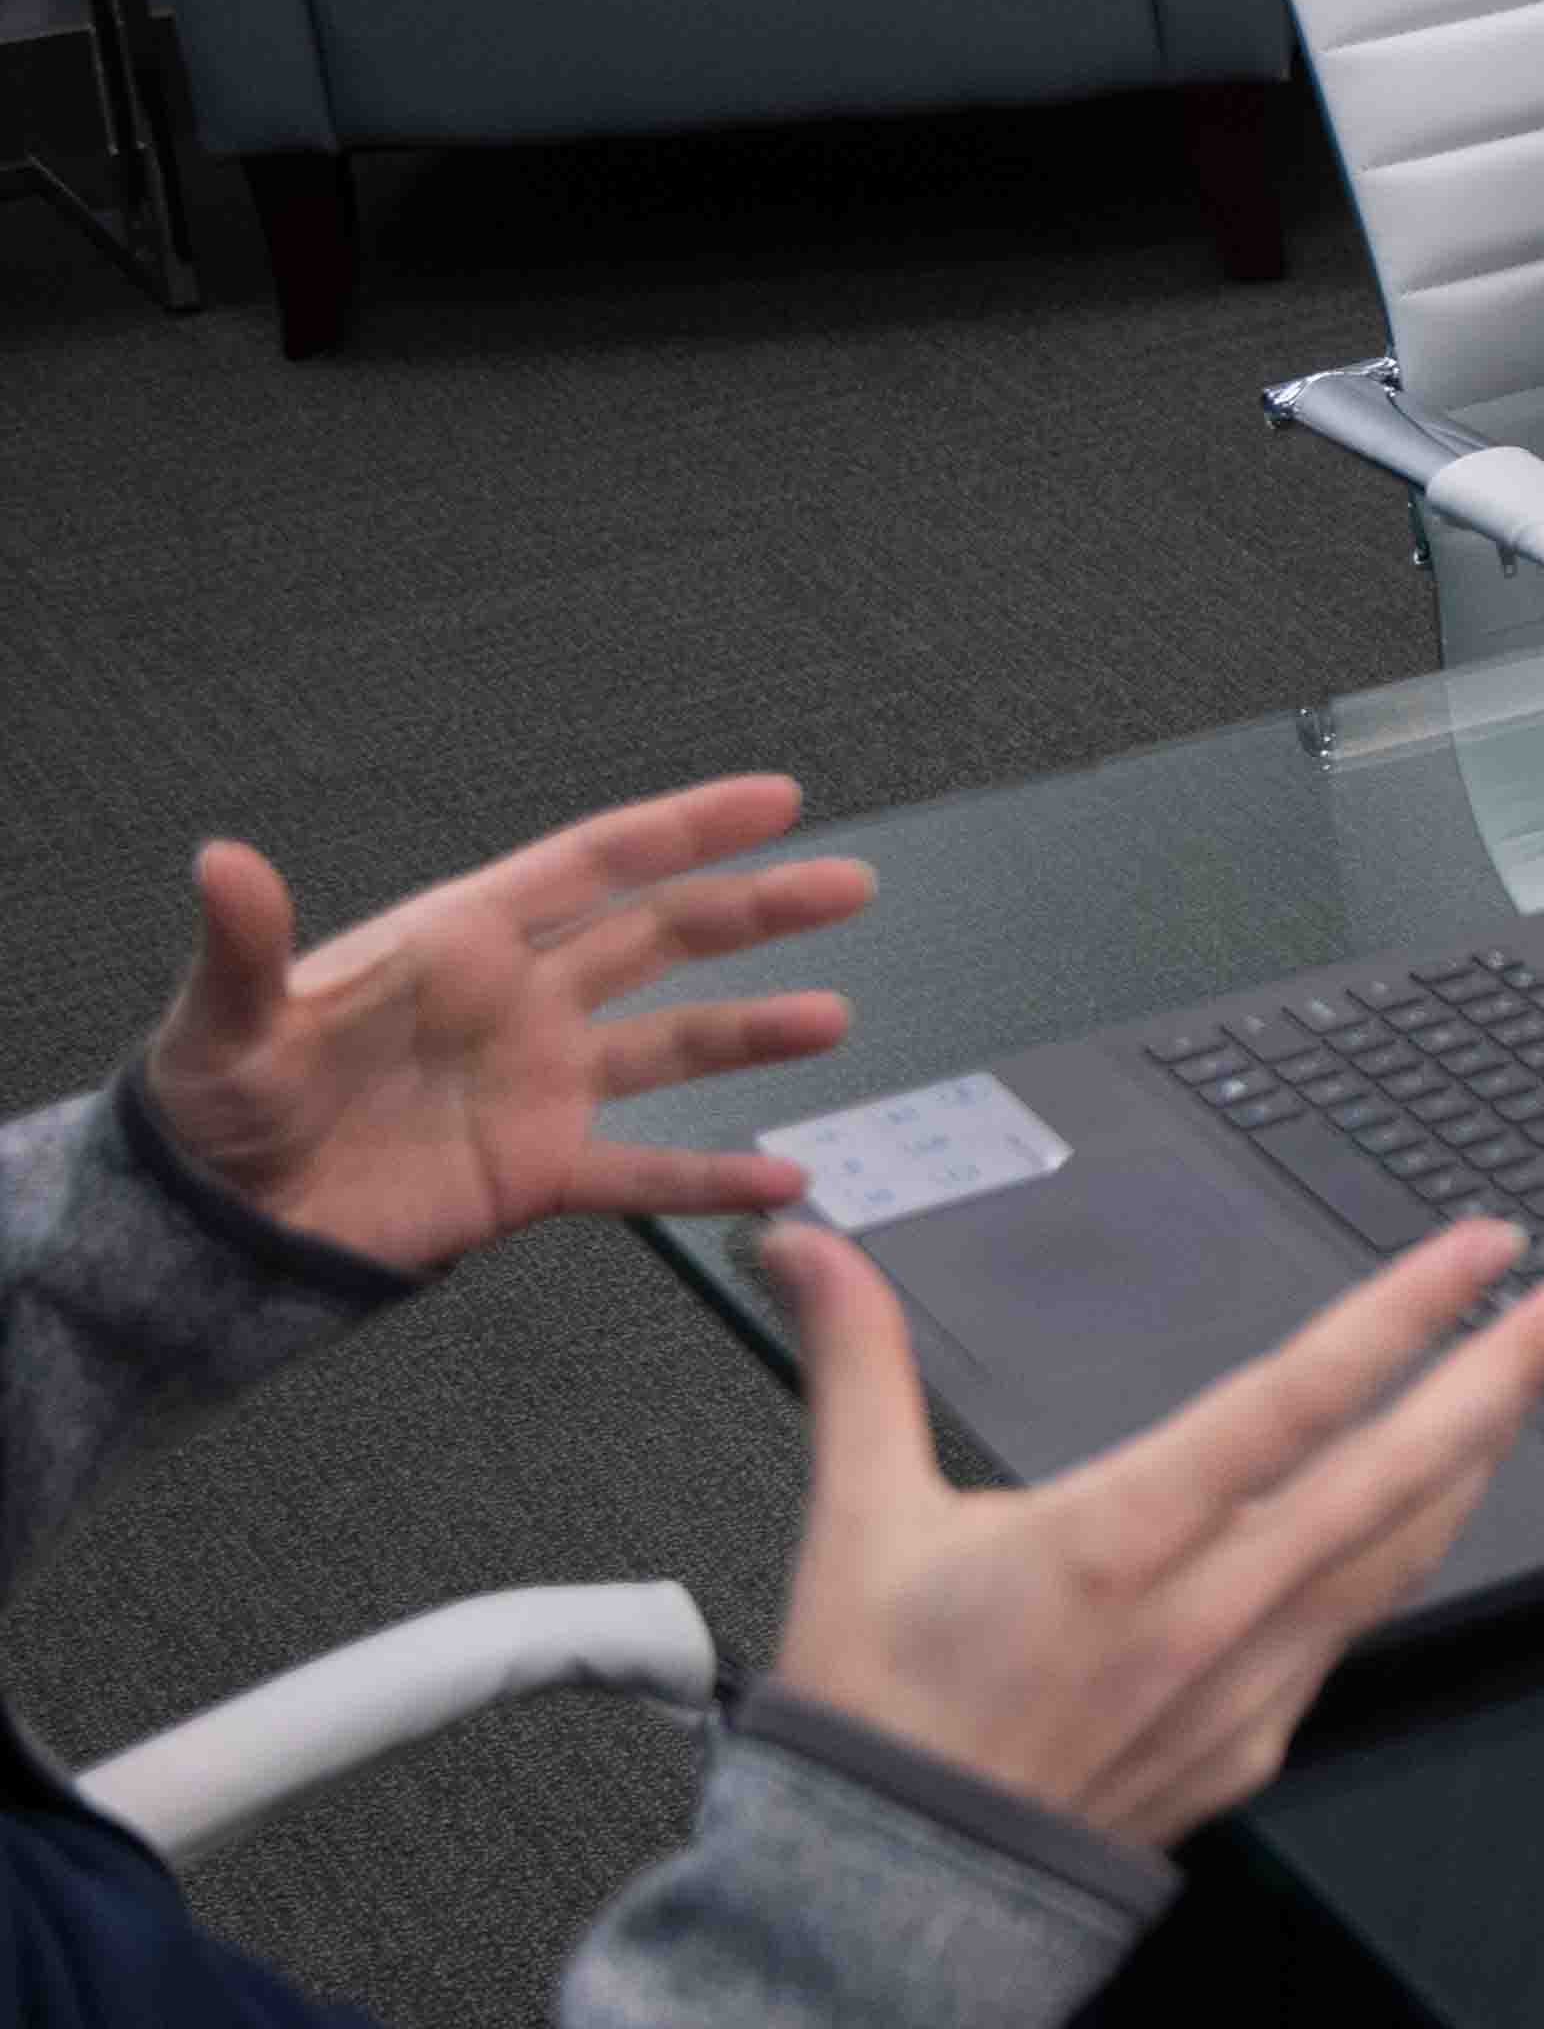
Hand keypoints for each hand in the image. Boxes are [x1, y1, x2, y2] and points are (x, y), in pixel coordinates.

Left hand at [138, 779, 878, 1278]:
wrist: (212, 1227)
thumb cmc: (209, 1109)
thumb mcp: (227, 1023)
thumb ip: (247, 944)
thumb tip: (220, 860)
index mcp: (460, 943)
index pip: (594, 866)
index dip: (686, 828)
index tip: (774, 801)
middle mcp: (519, 1003)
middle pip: (661, 937)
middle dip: (757, 906)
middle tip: (847, 885)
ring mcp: (537, 1086)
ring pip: (672, 1044)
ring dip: (753, 1030)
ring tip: (830, 1020)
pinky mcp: (536, 1171)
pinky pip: (644, 1171)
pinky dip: (711, 1177)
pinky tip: (779, 1180)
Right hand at [763, 1218, 1543, 1848]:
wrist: (890, 1896)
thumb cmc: (879, 1712)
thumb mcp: (856, 1519)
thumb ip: (857, 1365)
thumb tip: (812, 1250)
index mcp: (1121, 1541)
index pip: (1297, 1397)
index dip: (1403, 1314)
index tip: (1485, 1250)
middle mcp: (1209, 1608)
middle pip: (1401, 1469)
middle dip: (1511, 1371)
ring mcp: (1249, 1679)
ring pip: (1402, 1548)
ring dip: (1477, 1455)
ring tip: (1531, 1380)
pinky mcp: (1257, 1737)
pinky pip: (1354, 1625)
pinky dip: (1403, 1551)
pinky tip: (1427, 1508)